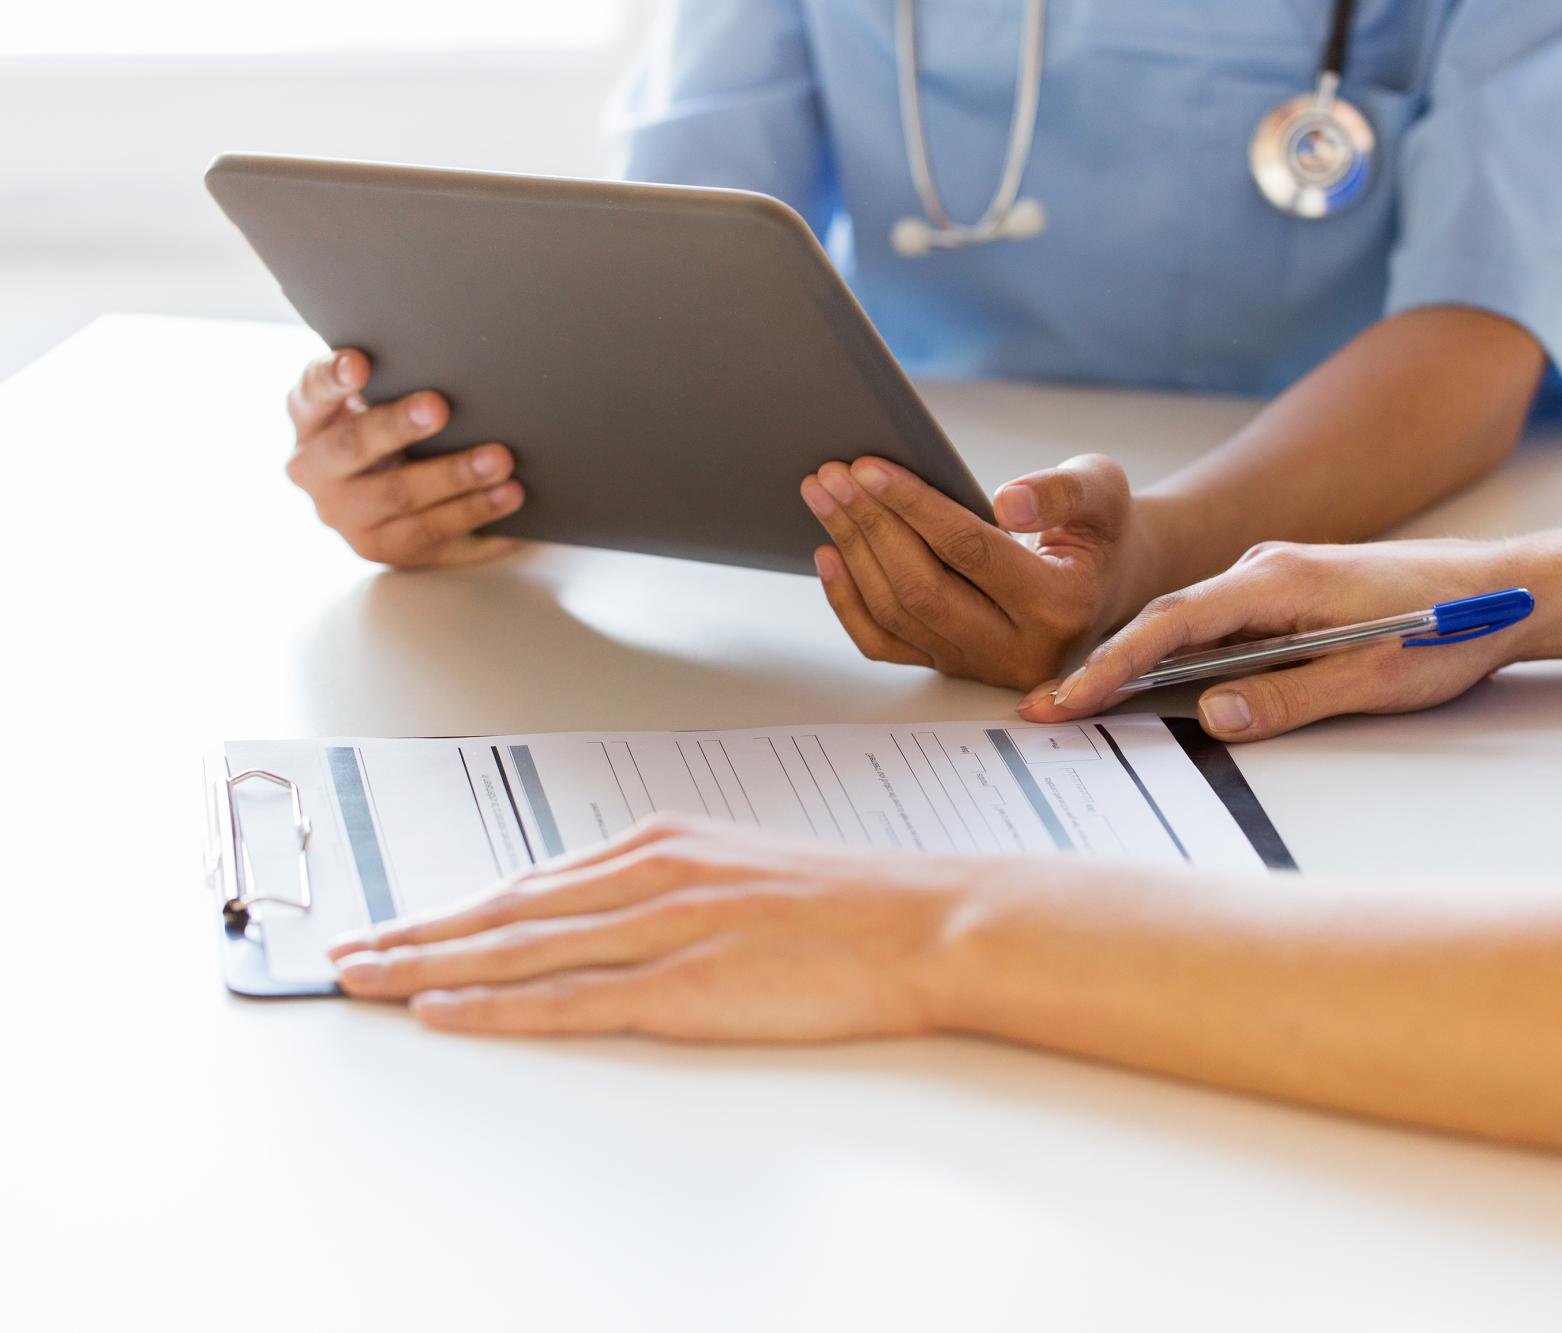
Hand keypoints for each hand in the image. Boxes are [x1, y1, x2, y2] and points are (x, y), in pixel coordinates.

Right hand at [286, 348, 525, 567]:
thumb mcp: (383, 403)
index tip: (360, 364)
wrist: (395, 502)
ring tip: (499, 460)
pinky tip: (508, 496)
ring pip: (399, 496)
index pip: (313, 392)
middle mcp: (315, 470)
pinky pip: (432, 533)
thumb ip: (396, 382)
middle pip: (354, 446)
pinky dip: (475, 513)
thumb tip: (458, 364)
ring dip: (453, 476)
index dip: (334, 377)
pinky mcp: (383, 550)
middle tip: (440, 407)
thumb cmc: (396, 432)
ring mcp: (345, 516)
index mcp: (312, 420)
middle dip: (398, 425)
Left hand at [327, 815, 971, 1039]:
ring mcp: (662, 928)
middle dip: (414, 934)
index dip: (455, 909)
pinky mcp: (684, 984)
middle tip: (346, 956)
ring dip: (427, 966)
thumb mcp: (746, 869)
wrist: (923, 920)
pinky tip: (445, 1011)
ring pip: (516, 948)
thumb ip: (672, 886)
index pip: (532, 881)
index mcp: (663, 843)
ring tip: (364, 982)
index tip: (402, 925)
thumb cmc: (851, 903)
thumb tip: (609, 912)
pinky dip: (494, 1005)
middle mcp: (648, 874)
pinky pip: (567, 999)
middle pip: (504, 910)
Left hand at [800, 453, 1149, 689]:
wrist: (1105, 580)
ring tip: (824, 497)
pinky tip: (829, 553)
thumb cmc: (1099, 528)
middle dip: (870, 526)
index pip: (970, 551)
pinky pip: (885, 644)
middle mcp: (1020, 648)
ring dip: (852, 551)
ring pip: (897, 613)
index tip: (868, 467)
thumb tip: (1007, 502)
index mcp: (1061, 604)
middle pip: (922, 587)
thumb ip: (1061, 492)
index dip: (914, 507)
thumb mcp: (1101, 492)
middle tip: (832, 475)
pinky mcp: (952, 667)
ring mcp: (981, 666)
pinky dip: (848, 601)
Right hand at [1018, 539, 1525, 740]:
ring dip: (1139, 662)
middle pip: (1167, 618)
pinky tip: (1155, 683)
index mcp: (1279, 578)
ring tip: (1082, 702)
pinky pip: (1219, 623)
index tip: (1071, 697)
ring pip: (1190, 621)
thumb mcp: (1372, 675)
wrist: (1509, 586)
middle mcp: (1267, 566)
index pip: (1175, 622)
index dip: (1116, 664)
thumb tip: (1214, 714)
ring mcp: (1276, 576)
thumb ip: (1289, 695)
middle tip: (1049, 709)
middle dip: (1107, 667)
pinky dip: (1179, 653)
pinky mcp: (1290, 592)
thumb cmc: (1450, 628)